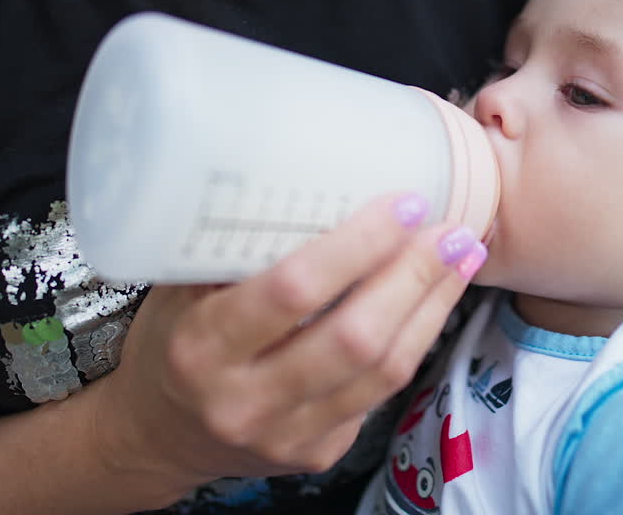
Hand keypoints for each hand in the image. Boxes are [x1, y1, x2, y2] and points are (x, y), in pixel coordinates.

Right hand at [85, 192, 483, 503]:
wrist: (159, 434)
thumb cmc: (172, 340)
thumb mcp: (177, 287)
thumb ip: (231, 245)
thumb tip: (307, 169)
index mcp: (201, 345)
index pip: (292, 291)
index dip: (356, 246)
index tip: (400, 203)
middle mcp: (244, 398)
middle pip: (355, 336)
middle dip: (414, 275)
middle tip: (450, 228)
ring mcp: (285, 434)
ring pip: (383, 371)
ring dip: (432, 305)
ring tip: (462, 256)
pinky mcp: (319, 452)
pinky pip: (381, 393)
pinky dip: (416, 339)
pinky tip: (433, 299)